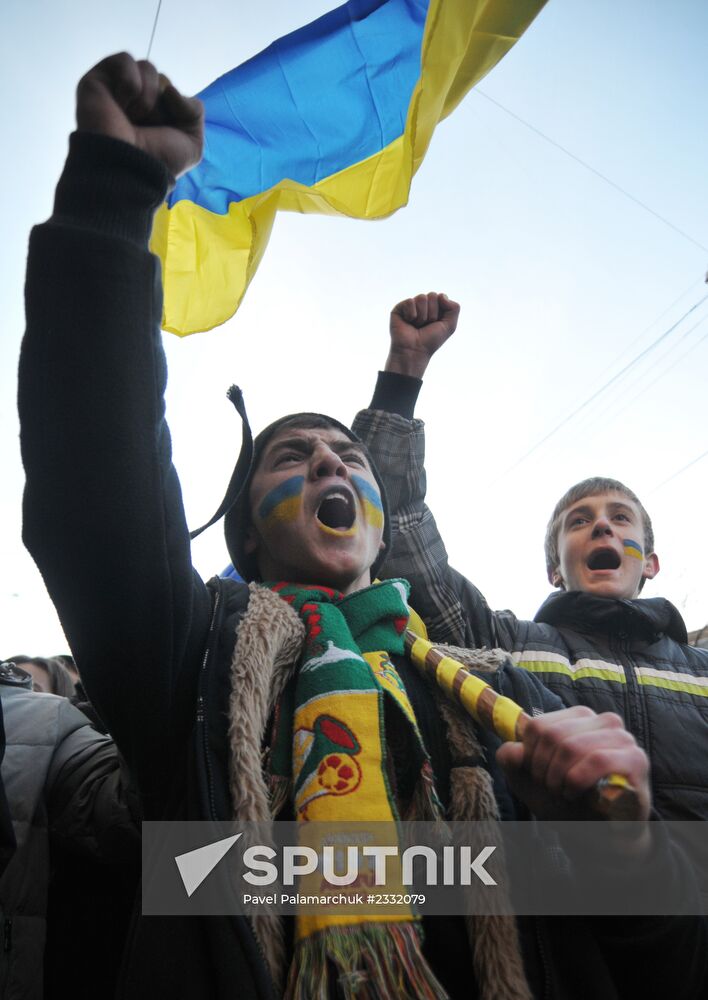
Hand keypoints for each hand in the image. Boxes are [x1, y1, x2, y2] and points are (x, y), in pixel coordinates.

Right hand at [76, 52, 203, 177]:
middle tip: (148, 127)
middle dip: (162, 104)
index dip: (177, 108)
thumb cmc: (158, 160)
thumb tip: (169, 89)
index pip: (174, 91)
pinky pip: (124, 60)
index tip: (166, 133)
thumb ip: (194, 110)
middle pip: (163, 79)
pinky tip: (120, 104)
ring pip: (147, 67)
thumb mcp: (192, 144)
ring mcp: (116, 89)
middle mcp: (136, 100)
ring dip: (148, 95)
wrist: (128, 165)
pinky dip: (130, 82)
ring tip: (134, 118)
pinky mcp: (97, 80)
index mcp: (155, 114)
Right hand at [386, 292, 459, 377]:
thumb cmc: (431, 340)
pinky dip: (411, 314)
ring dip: (422, 315)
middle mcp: (422, 305)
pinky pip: (410, 301)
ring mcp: (410, 306)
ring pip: (421, 297)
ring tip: (417, 325)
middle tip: (426, 325)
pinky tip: (408, 322)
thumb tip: (441, 295)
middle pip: (432, 295)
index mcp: (434, 307)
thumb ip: (454, 308)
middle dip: (432, 313)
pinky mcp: (399, 308)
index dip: (441, 311)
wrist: (415, 351)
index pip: (441, 296)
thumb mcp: (450, 325)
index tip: (436, 323)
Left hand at [496, 705, 650, 823]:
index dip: (529, 756)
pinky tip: (576, 794)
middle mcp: (603, 721)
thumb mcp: (530, 780)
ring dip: (559, 778)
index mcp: (579, 717)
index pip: (538, 725)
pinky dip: (578, 781)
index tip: (535, 776)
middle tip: (549, 788)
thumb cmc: (568, 800)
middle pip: (552, 735)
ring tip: (563, 793)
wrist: (602, 835)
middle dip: (543, 769)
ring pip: (572, 746)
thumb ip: (512, 760)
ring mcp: (622, 738)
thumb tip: (511, 750)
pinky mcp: (635, 759)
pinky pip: (598, 760)